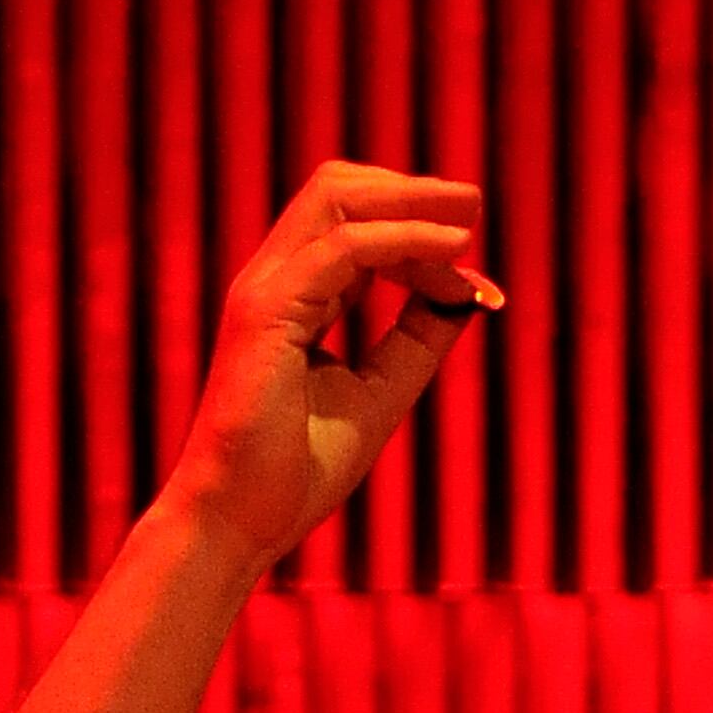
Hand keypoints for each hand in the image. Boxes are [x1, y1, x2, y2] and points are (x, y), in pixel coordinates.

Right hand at [168, 156, 500, 563]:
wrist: (240, 522)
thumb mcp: (380, 391)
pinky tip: (451, 250)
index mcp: (295, 295)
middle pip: (339, 191)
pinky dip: (402, 240)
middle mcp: (274, 279)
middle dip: (410, 190)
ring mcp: (265, 288)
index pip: (355, 229)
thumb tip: (470, 292)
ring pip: (337, 200)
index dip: (417, 236)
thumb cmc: (297, 469)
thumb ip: (419, 340)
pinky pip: (343, 250)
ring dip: (410, 200)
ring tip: (468, 213)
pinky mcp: (265, 310)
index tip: (471, 268)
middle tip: (472, 201)